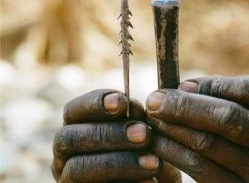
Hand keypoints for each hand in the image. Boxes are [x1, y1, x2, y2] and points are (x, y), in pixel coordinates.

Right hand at [52, 89, 181, 182]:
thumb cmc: (152, 156)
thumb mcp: (150, 136)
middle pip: (71, 137)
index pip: (73, 110)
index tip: (123, 102)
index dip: (95, 103)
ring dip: (119, 162)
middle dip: (109, 133)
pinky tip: (149, 182)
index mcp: (78, 128)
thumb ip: (144, 120)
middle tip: (144, 134)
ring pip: (78, 167)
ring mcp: (69, 178)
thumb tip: (151, 103)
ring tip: (154, 163)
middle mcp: (67, 153)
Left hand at [146, 76, 248, 182]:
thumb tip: (186, 87)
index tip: (181, 85)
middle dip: (185, 105)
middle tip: (155, 100)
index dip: (213, 84)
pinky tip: (161, 144)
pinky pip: (201, 171)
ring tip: (154, 120)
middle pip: (229, 117)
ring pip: (210, 145)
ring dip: (174, 128)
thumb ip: (237, 102)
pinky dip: (175, 154)